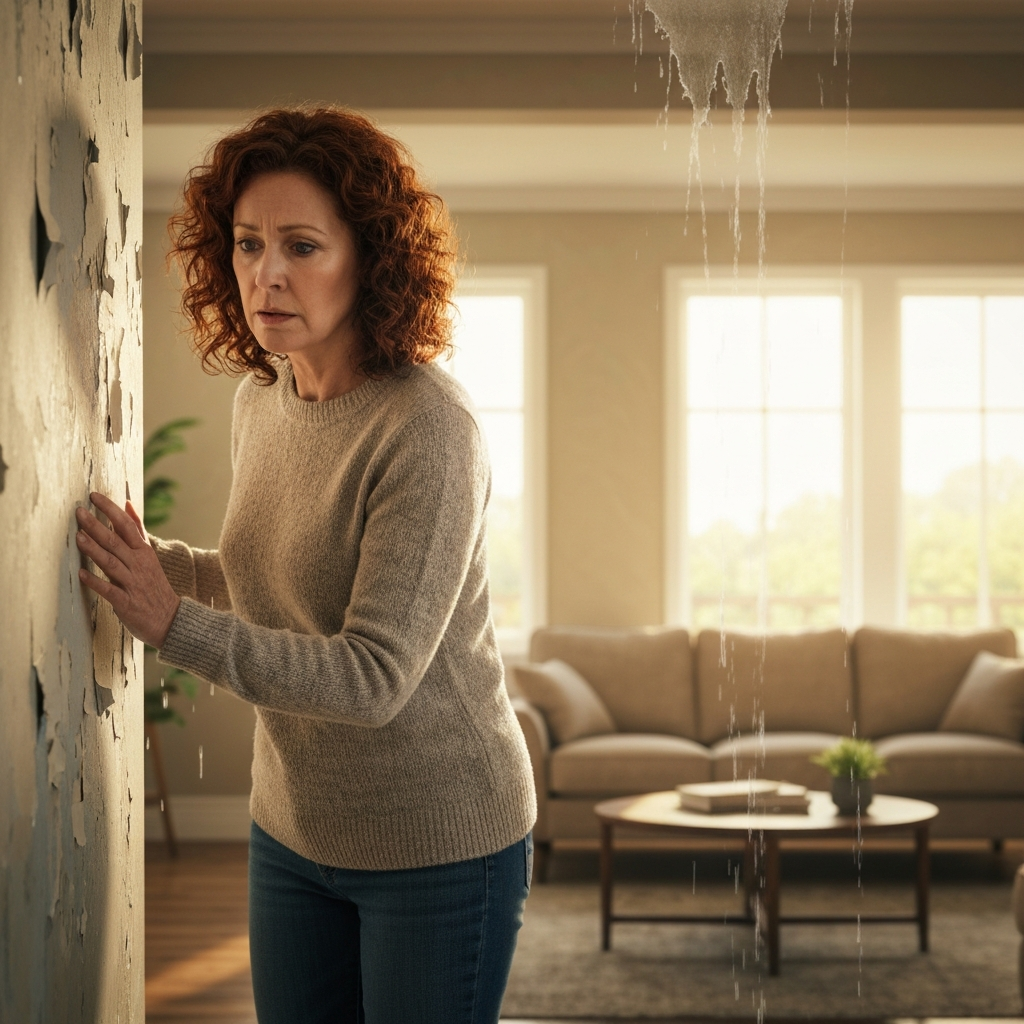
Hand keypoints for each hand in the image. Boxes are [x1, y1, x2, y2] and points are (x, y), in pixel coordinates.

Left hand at [76, 492, 180, 647]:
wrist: (170, 618)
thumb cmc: (154, 585)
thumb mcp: (148, 554)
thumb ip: (137, 529)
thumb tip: (128, 504)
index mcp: (143, 552)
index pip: (127, 525)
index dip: (110, 510)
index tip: (94, 496)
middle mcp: (138, 564)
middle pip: (115, 541)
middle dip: (96, 526)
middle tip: (79, 512)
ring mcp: (132, 583)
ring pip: (111, 562)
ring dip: (94, 550)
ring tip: (78, 537)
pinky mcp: (126, 602)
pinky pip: (109, 590)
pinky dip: (96, 582)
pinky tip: (81, 574)